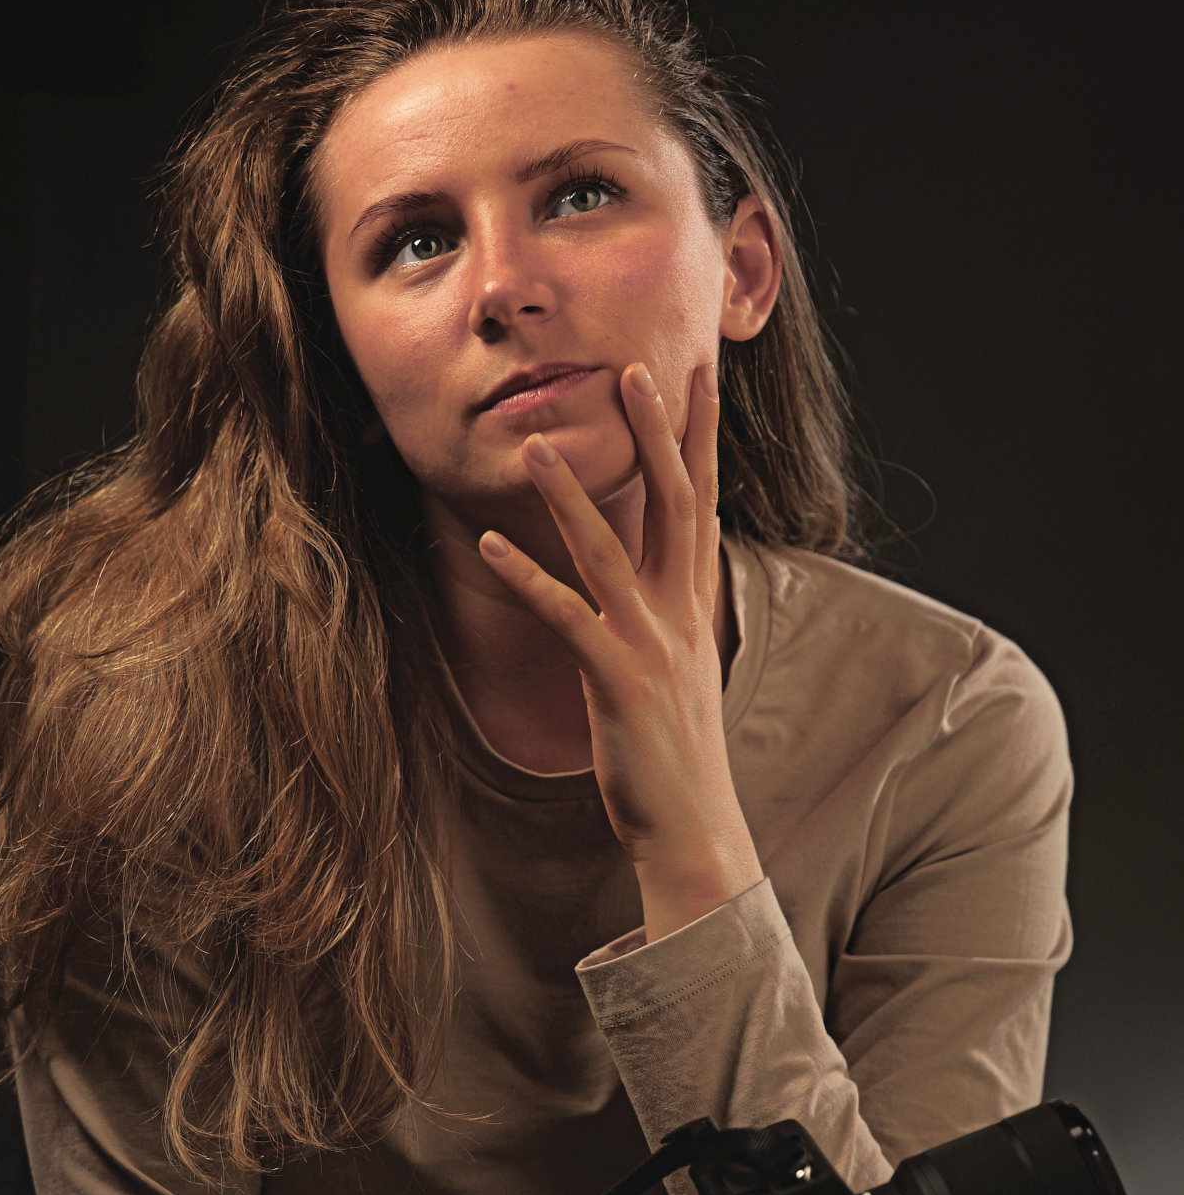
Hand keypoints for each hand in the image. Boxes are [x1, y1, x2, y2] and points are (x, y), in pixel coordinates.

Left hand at [477, 360, 761, 940]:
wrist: (694, 826)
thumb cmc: (676, 750)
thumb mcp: (679, 665)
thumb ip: (668, 610)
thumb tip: (659, 572)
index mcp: (697, 604)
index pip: (702, 501)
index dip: (700, 436)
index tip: (698, 374)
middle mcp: (682, 613)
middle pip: (674, 504)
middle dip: (656, 433)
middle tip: (635, 368)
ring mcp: (652, 644)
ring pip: (610, 550)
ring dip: (571, 494)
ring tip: (535, 443)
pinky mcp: (617, 681)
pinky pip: (566, 616)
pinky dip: (528, 577)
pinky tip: (493, 544)